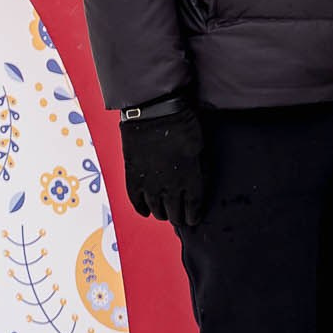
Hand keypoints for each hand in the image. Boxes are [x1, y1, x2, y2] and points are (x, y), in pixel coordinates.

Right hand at [118, 107, 204, 225]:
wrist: (153, 113)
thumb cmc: (183, 123)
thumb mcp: (200, 146)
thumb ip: (198, 167)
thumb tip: (198, 178)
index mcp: (190, 179)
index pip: (193, 206)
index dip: (193, 215)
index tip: (193, 220)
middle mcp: (170, 187)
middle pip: (175, 212)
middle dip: (179, 217)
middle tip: (180, 219)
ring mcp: (150, 184)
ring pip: (157, 210)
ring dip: (162, 214)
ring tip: (165, 214)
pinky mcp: (133, 177)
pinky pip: (136, 201)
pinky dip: (141, 208)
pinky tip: (146, 211)